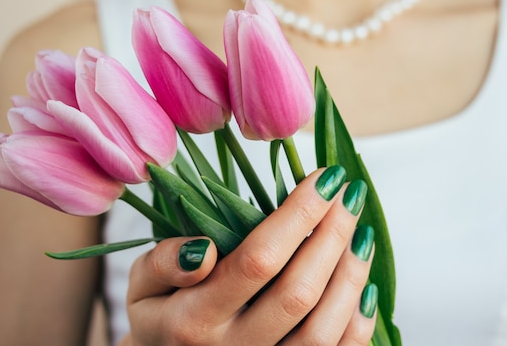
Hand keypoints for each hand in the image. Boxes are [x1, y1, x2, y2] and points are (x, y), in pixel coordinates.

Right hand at [120, 166, 376, 345]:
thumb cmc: (161, 319)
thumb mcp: (142, 287)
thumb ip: (163, 263)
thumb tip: (204, 248)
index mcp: (193, 318)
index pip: (257, 260)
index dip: (299, 216)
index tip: (326, 178)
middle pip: (298, 292)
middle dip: (333, 236)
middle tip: (351, 194)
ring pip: (324, 329)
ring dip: (351, 274)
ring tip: (361, 232)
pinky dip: (359, 319)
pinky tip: (364, 282)